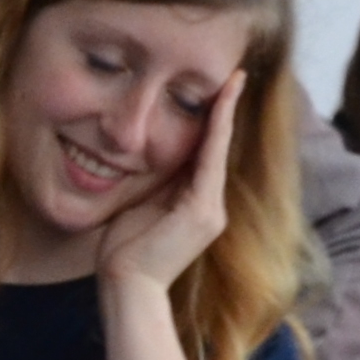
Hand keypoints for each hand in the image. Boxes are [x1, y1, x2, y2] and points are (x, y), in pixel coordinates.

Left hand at [99, 65, 245, 297]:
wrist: (125, 285)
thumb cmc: (123, 251)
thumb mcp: (138, 207)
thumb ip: (151, 184)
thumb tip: (144, 155)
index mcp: (194, 205)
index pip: (206, 155)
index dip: (213, 122)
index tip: (220, 90)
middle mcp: (209, 206)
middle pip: (217, 148)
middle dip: (226, 110)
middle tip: (235, 74)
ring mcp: (210, 210)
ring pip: (218, 151)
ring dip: (225, 113)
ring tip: (234, 81)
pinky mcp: (202, 212)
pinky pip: (210, 162)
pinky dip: (216, 131)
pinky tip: (220, 104)